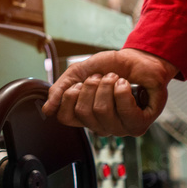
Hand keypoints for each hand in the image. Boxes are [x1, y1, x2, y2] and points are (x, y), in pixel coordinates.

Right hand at [41, 48, 177, 136]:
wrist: (138, 59)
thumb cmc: (111, 67)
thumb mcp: (79, 73)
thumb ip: (60, 89)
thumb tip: (47, 109)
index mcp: (85, 117)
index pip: (65, 117)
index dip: (69, 96)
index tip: (81, 83)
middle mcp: (101, 126)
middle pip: (83, 111)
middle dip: (92, 85)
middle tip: (102, 78)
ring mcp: (120, 128)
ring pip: (102, 110)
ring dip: (108, 85)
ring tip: (116, 79)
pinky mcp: (139, 124)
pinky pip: (125, 111)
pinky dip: (123, 90)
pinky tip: (126, 85)